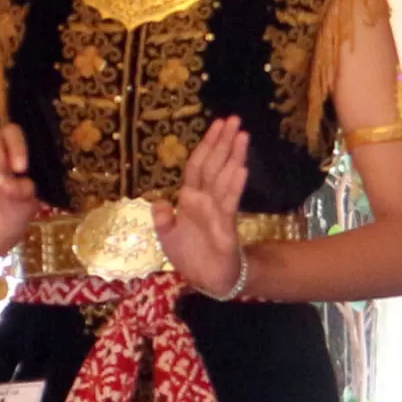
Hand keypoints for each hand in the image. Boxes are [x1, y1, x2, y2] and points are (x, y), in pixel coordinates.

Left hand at [153, 117, 250, 296]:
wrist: (207, 281)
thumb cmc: (189, 255)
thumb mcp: (167, 236)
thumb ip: (163, 218)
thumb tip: (159, 202)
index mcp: (190, 198)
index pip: (198, 165)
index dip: (206, 144)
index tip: (217, 124)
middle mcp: (205, 200)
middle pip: (214, 165)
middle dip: (224, 142)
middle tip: (235, 120)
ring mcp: (217, 211)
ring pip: (225, 178)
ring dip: (233, 157)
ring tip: (242, 136)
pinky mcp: (226, 226)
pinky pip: (229, 203)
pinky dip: (234, 185)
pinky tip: (240, 168)